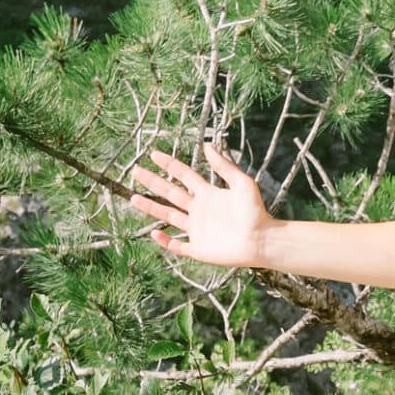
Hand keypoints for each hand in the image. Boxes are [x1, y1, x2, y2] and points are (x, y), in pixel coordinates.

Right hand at [128, 143, 272, 268]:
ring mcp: (198, 230)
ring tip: (132, 198)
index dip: (169, 165)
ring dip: (151, 208)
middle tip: (136, 171)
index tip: (153, 154)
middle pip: (171, 193)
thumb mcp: (242, 183)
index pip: (184, 176)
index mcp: (208, 194)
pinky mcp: (199, 249)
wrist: (262, 240)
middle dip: (153, 182)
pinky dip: (166, 241)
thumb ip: (224, 166)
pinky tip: (153, 233)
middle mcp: (200, 210)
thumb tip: (208, 145)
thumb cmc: (256, 211)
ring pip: (168, 217)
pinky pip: (178, 246)